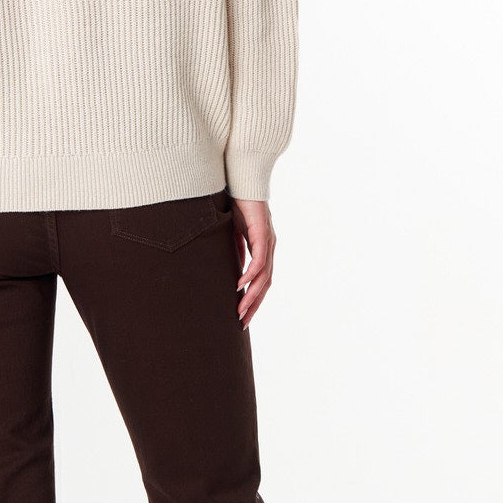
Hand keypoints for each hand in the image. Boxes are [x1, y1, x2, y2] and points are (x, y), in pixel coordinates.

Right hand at [231, 198, 275, 326]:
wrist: (243, 180)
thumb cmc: (238, 204)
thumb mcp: (234, 234)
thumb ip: (237, 251)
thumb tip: (236, 269)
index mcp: (263, 250)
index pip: (261, 281)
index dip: (252, 299)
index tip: (242, 315)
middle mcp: (269, 248)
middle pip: (265, 285)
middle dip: (254, 305)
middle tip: (242, 323)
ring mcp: (268, 242)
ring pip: (264, 276)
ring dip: (252, 295)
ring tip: (240, 309)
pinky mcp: (262, 234)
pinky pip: (259, 260)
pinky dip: (251, 274)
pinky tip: (241, 285)